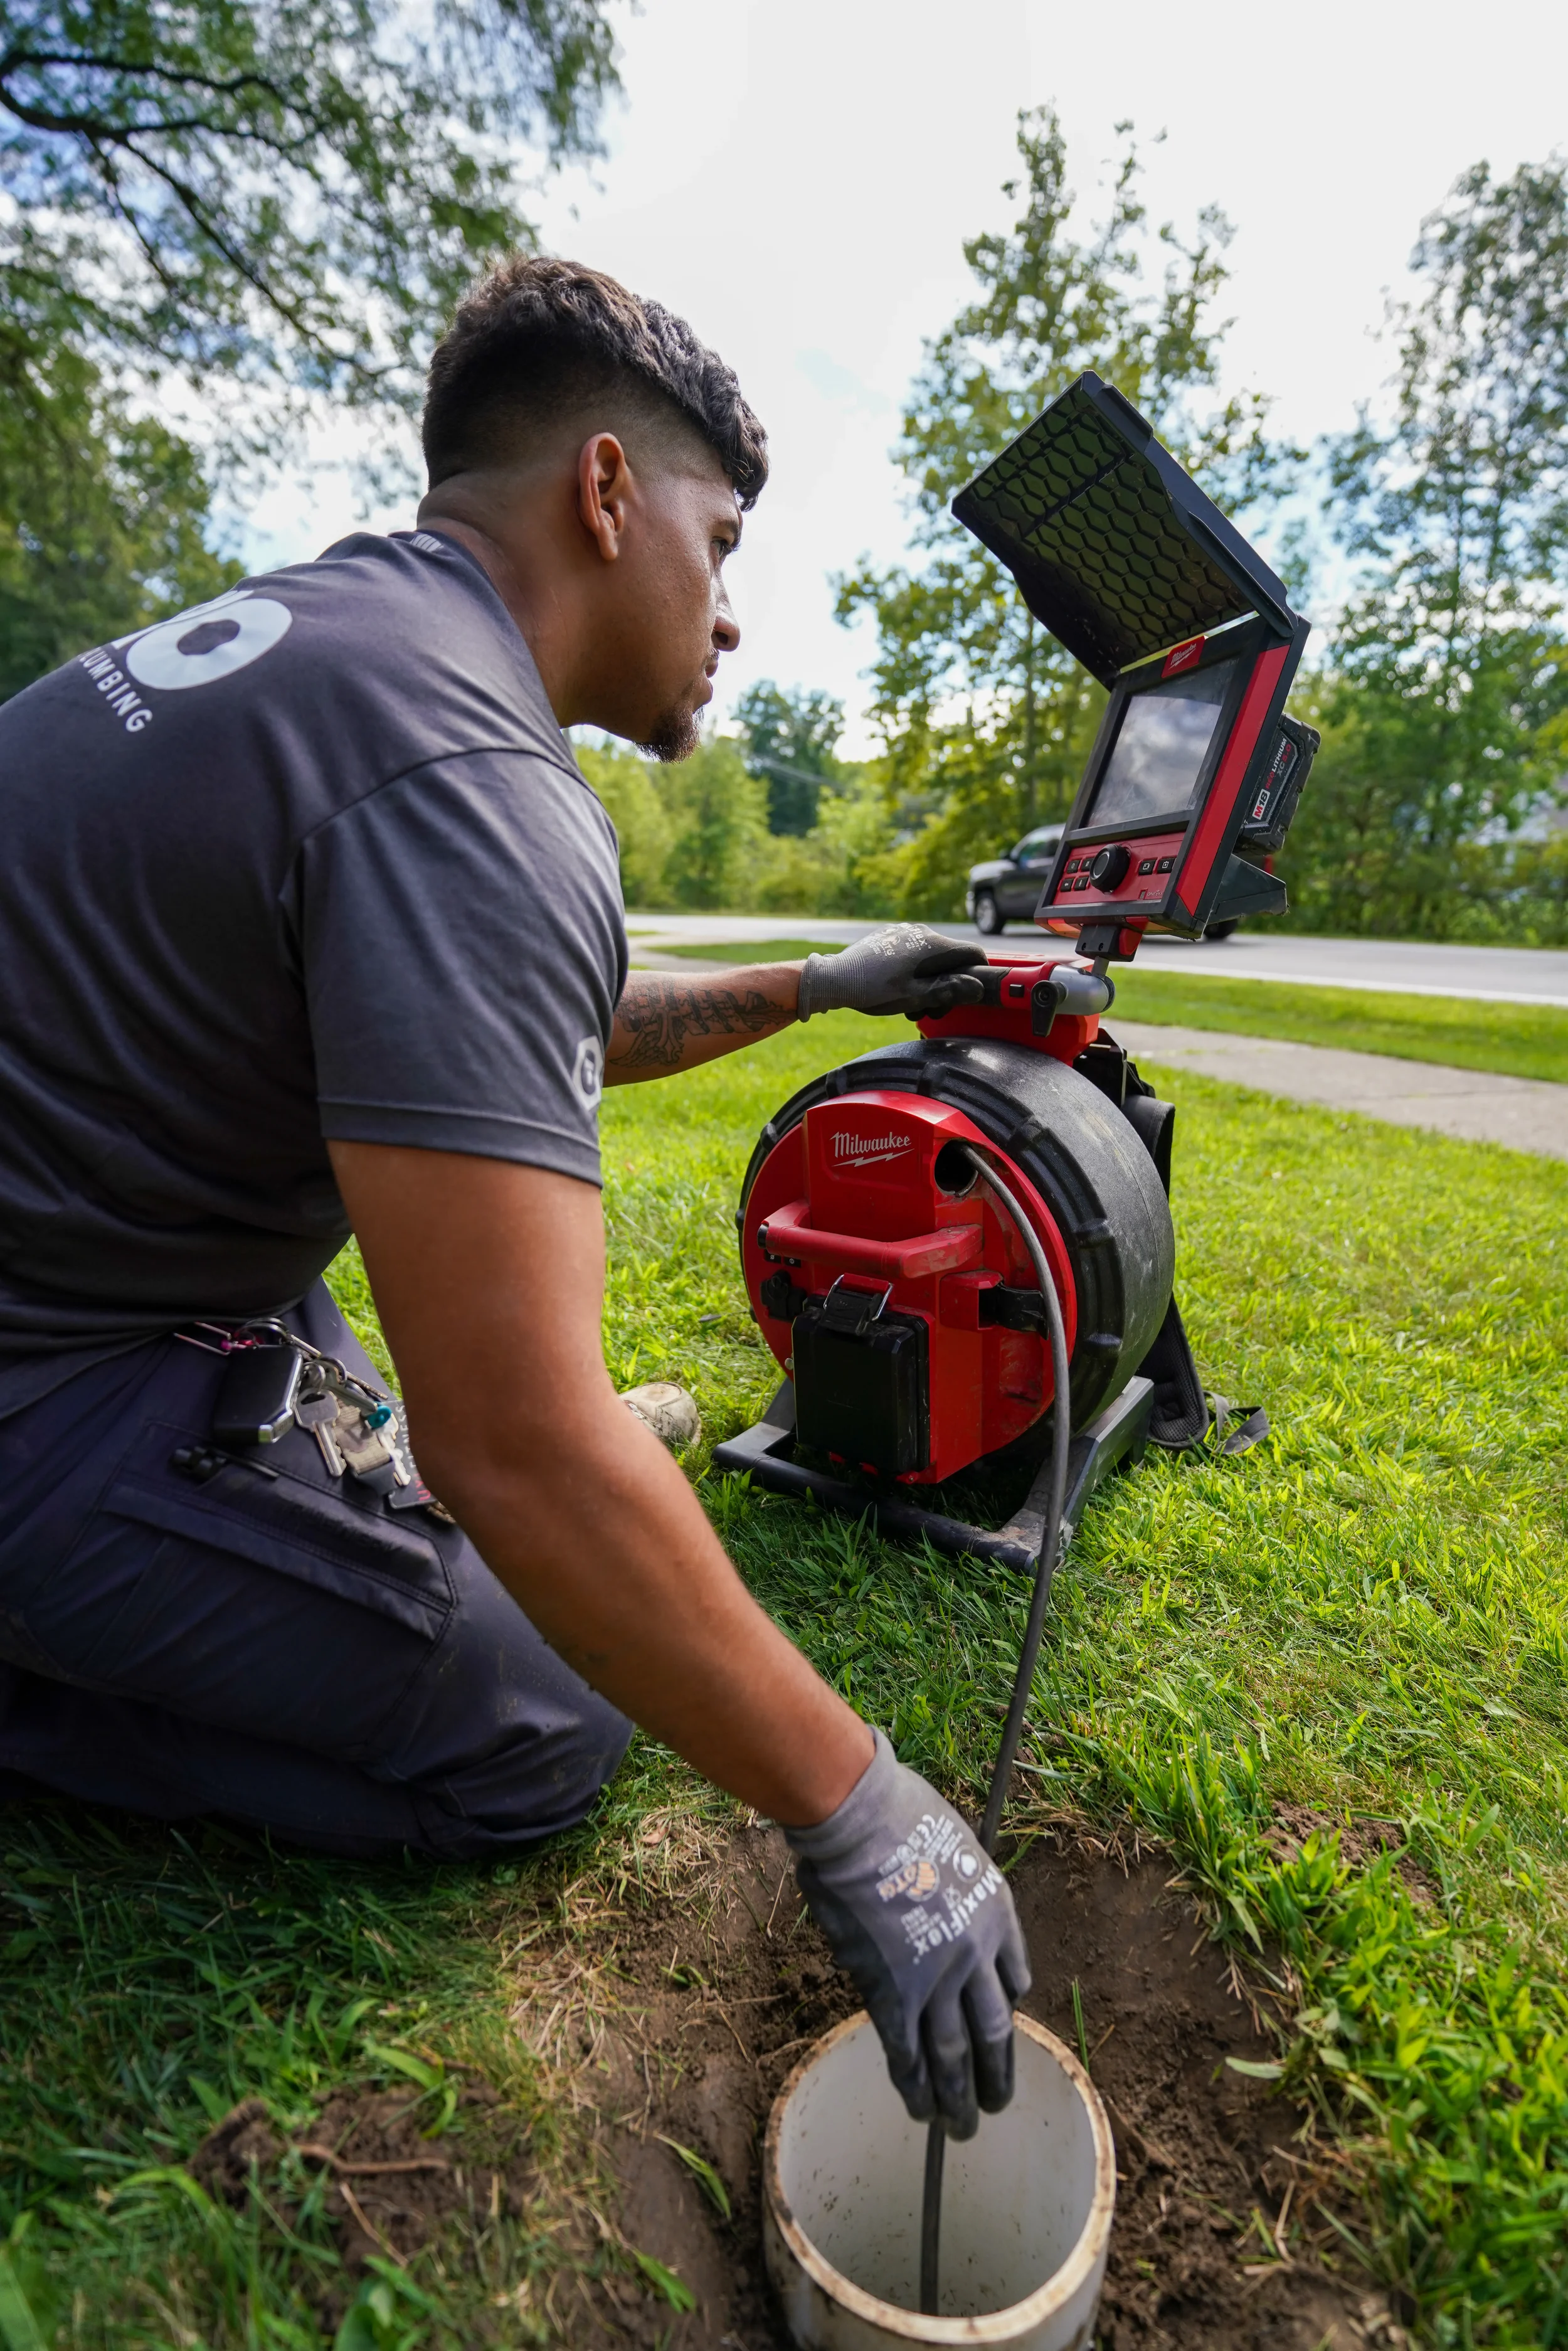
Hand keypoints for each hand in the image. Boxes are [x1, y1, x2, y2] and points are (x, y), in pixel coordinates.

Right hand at [785, 1731, 1029, 2137]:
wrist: (862, 1822)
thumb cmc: (898, 1813)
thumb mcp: (950, 1840)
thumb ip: (948, 1881)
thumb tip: (925, 1899)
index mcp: (995, 1912)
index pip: (1014, 1975)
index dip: (1007, 2003)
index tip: (1002, 2017)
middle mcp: (976, 1953)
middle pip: (994, 2029)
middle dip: (996, 2074)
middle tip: (995, 2106)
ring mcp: (937, 1978)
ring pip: (955, 2054)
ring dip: (959, 2096)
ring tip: (962, 2128)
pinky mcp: (894, 1993)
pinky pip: (908, 2052)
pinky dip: (915, 2085)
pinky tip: (919, 2109)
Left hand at [797, 925, 988, 1021]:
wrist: (833, 978)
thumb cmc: (872, 989)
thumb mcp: (913, 996)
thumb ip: (948, 991)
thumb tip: (978, 988)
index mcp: (932, 945)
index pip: (973, 953)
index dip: (978, 974)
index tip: (968, 996)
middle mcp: (922, 932)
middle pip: (951, 959)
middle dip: (948, 986)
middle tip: (930, 1010)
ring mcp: (904, 933)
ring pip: (932, 958)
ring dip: (929, 982)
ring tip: (910, 1005)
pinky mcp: (889, 937)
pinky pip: (914, 953)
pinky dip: (914, 972)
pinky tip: (897, 989)